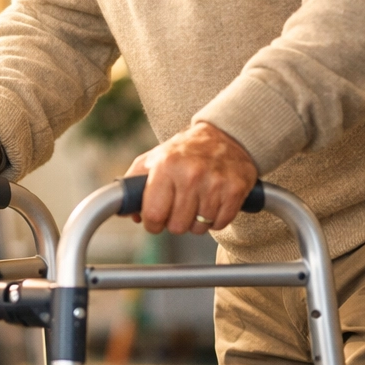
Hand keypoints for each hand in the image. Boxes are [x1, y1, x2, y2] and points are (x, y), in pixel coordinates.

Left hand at [125, 121, 256, 234]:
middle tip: (177, 208)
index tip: (155, 220)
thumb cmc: (184, 151)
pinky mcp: (235, 191)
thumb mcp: (153, 158)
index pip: (154, 214)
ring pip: (198, 228)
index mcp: (166, 165)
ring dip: (195, 221)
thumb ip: (134, 184)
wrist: (226, 135)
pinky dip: (215, 220)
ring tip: (196, 203)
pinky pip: (219, 224)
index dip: (152, 223)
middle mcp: (191, 174)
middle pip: (176, 226)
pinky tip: (212, 203)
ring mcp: (215, 183)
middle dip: (174, 222)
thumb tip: (129, 213)